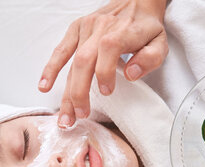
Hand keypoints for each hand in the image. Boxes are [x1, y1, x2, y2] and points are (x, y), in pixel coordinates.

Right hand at [38, 0, 167, 127]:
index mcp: (122, 31)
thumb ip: (150, 59)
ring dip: (66, 91)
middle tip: (81, 115)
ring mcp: (86, 28)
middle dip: (80, 91)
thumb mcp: (160, 43)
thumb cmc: (146, 28)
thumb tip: (131, 74)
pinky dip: (51, 69)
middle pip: (84, 60)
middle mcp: (101, 28)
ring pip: (72, 62)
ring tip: (65, 116)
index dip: (105, 72)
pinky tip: (44, 85)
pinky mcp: (76, 29)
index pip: (109, 49)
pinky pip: (61, 50)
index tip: (107, 92)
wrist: (136, 2)